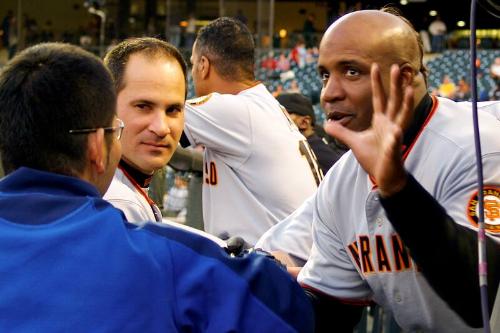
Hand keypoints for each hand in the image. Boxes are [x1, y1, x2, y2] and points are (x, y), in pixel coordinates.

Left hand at [324, 64, 413, 196]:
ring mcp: (394, 137)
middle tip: (397, 66)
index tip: (375, 66)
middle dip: (395, 85)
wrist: (384, 177)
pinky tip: (396, 132)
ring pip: (402, 117)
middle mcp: (390, 125)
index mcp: (382, 121)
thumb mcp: (353, 142)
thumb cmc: (373, 158)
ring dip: (406, 104)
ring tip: (409, 90)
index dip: (377, 83)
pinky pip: (395, 143)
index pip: (379, 98)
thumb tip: (326, 123)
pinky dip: (395, 138)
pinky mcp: (393, 151)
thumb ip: (341, 132)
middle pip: (394, 101)